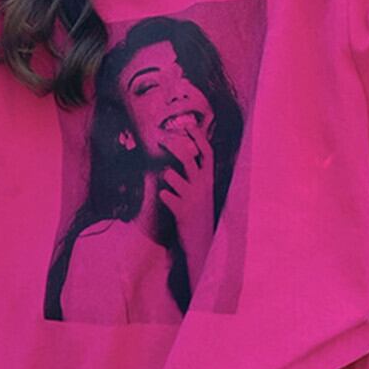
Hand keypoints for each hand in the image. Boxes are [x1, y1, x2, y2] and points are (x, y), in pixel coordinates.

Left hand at [157, 125, 214, 276]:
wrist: (203, 244)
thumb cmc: (200, 216)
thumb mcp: (204, 194)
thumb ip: (197, 177)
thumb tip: (184, 158)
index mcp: (209, 180)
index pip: (207, 152)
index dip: (198, 137)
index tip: (189, 125)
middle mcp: (203, 186)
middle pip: (187, 157)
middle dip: (172, 145)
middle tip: (159, 139)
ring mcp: (192, 197)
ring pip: (170, 174)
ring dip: (165, 179)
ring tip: (171, 189)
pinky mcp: (182, 210)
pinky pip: (164, 194)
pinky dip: (163, 197)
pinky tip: (169, 205)